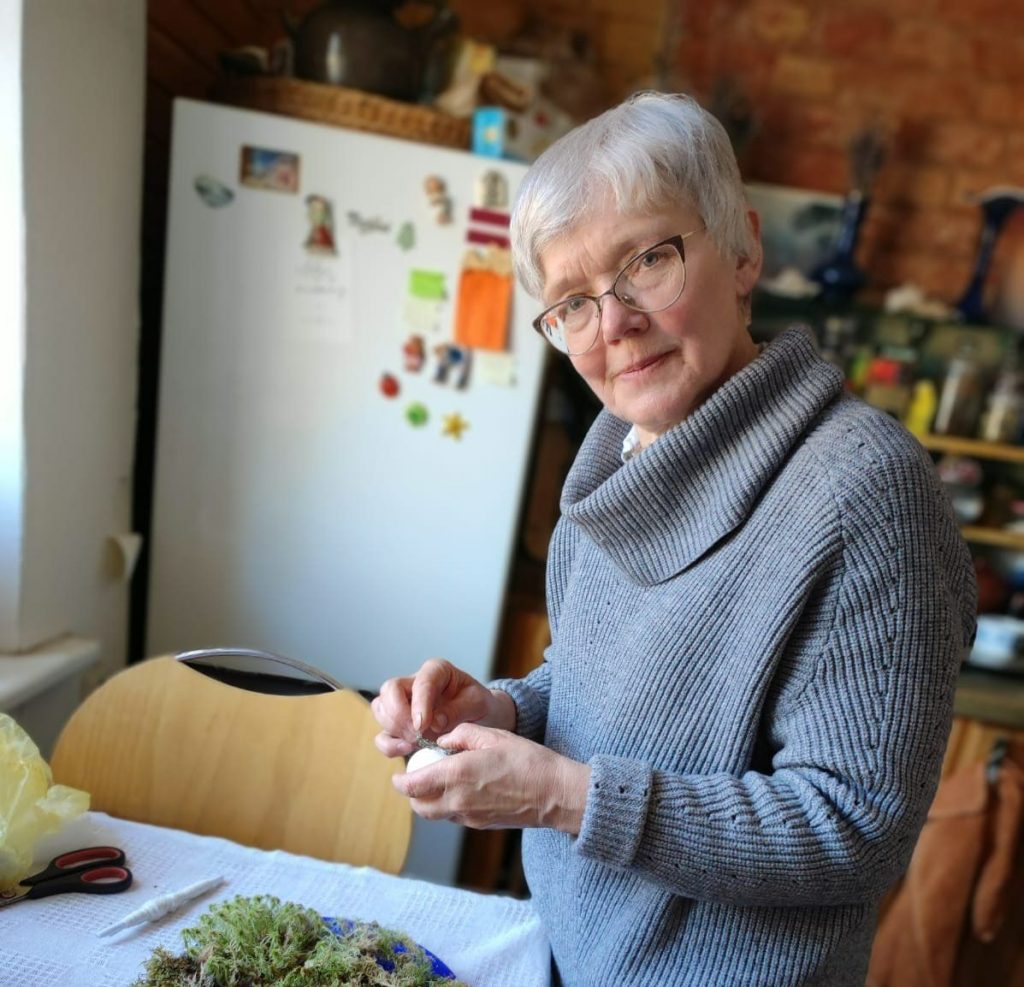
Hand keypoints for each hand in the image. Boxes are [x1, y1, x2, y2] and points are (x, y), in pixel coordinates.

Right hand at [371, 658, 515, 757]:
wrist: (482, 718)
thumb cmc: (479, 706)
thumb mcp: (477, 704)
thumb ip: (458, 710)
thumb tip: (435, 722)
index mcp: (436, 671)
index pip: (421, 681)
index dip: (419, 703)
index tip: (423, 724)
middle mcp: (415, 684)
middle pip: (390, 690)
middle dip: (400, 715)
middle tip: (418, 734)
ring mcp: (404, 704)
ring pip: (381, 709)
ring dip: (394, 729)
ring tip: (416, 742)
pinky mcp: (400, 726)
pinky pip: (382, 734)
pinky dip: (390, 745)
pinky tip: (407, 750)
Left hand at [392, 722, 590, 834]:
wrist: (554, 794)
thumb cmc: (528, 761)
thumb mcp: (493, 735)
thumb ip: (462, 735)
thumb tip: (443, 741)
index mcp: (458, 775)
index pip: (414, 785)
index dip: (400, 782)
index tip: (398, 775)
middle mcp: (458, 800)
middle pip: (419, 807)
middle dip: (412, 795)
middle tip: (414, 780)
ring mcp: (470, 816)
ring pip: (436, 815)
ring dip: (430, 802)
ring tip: (438, 783)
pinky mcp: (481, 825)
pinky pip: (455, 817)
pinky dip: (449, 806)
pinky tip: (462, 790)